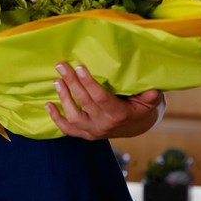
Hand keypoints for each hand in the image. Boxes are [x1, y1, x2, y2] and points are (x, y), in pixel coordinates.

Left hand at [46, 62, 161, 139]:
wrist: (137, 127)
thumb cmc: (141, 108)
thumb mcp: (149, 101)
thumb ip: (149, 97)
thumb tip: (152, 91)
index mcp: (119, 114)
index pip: (100, 98)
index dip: (89, 83)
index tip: (80, 67)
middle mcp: (104, 124)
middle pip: (84, 103)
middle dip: (72, 82)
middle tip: (61, 66)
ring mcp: (93, 131)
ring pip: (73, 116)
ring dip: (63, 98)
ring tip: (57, 81)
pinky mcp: (86, 134)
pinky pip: (68, 129)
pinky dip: (56, 119)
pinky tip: (48, 105)